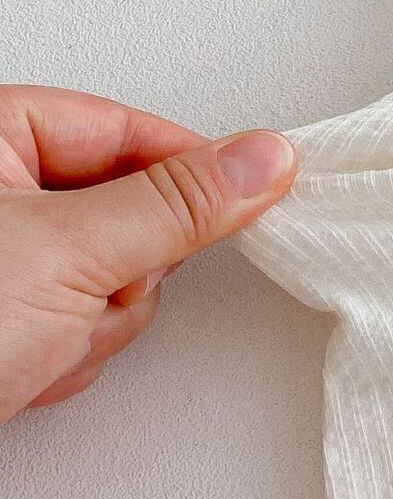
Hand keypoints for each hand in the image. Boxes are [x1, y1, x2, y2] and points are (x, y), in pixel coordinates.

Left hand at [0, 87, 296, 421]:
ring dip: (93, 325)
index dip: (189, 171)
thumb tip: (261, 160)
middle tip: (84, 291)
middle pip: (130, 212)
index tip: (245, 195)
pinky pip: (81, 324)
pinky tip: (23, 366)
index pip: (128, 131)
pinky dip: (66, 355)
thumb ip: (180, 203)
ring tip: (37, 339)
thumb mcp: (71, 254)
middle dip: (121, 274)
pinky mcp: (2, 319)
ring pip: (113, 278)